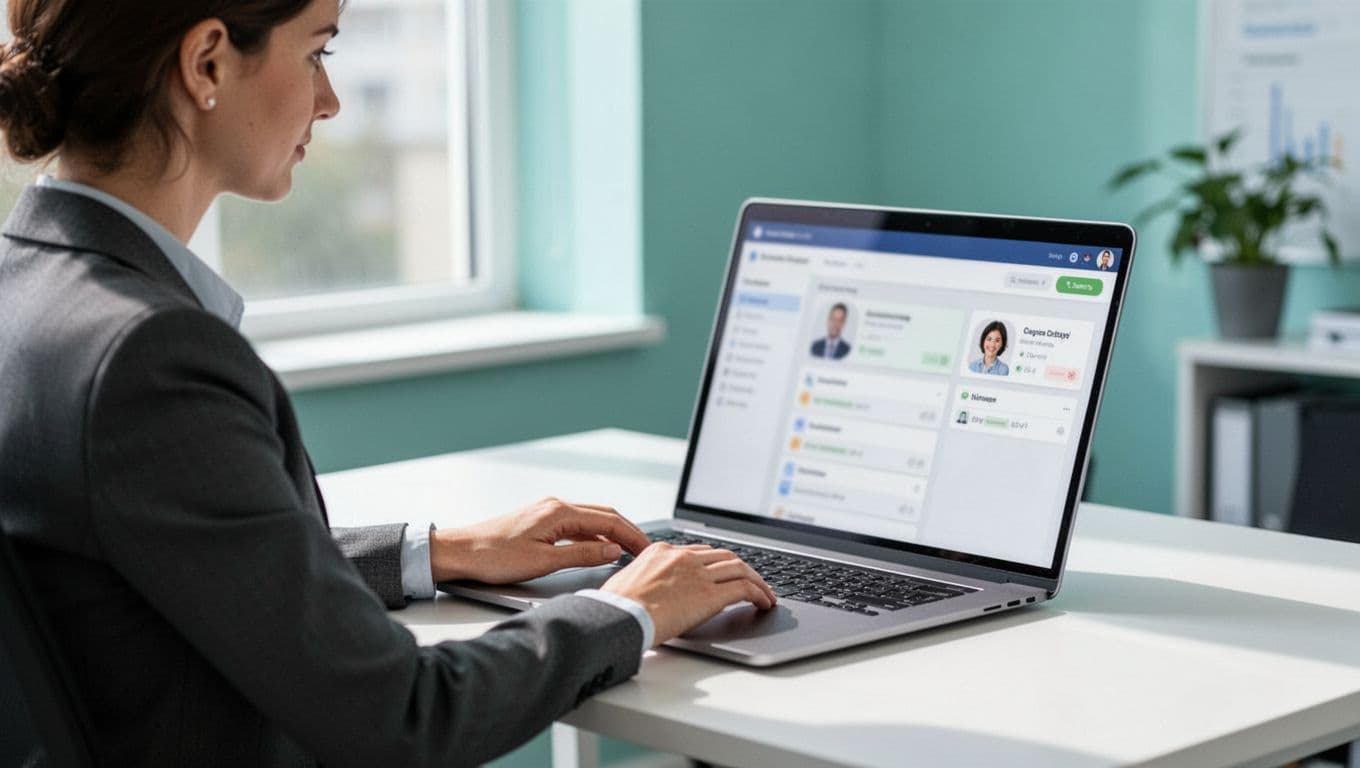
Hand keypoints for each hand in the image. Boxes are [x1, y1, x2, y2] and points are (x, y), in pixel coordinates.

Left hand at [430, 497, 650, 583]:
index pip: (609, 521)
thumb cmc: (493, 556)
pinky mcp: (540, 521)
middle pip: (604, 515)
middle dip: (628, 531)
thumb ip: (582, 555)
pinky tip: (598, 550)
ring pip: (591, 519)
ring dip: (612, 534)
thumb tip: (613, 551)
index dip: (633, 536)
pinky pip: (577, 525)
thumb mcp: (543, 562)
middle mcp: (556, 506)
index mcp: (560, 512)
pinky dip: (594, 536)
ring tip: (628, 551)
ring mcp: (548, 512)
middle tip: (645, 550)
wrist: (460, 552)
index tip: (648, 549)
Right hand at [601, 543, 776, 646]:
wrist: (618, 616)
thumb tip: (649, 590)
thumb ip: (645, 579)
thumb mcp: (627, 581)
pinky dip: (759, 593)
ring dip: (756, 580)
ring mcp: (698, 574)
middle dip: (741, 567)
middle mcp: (683, 558)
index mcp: (661, 551)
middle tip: (751, 579)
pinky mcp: (710, 595)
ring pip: (740, 568)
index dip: (717, 561)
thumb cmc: (614, 607)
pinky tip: (764, 602)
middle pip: (724, 556)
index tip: (724, 570)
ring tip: (765, 593)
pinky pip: (744, 588)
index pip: (699, 551)